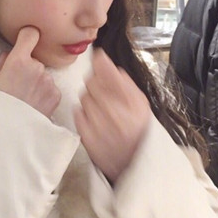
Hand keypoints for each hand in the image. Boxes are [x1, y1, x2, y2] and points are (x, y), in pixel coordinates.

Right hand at [0, 26, 60, 117]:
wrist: (8, 132)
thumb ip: (2, 61)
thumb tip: (10, 53)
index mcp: (18, 60)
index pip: (30, 34)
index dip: (28, 35)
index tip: (27, 38)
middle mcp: (36, 67)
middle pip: (35, 59)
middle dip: (29, 67)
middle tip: (19, 84)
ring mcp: (48, 81)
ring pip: (43, 74)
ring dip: (38, 81)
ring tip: (26, 97)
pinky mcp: (56, 94)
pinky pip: (51, 87)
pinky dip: (44, 93)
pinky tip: (34, 104)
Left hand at [74, 48, 150, 181]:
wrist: (132, 163)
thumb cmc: (136, 129)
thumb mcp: (140, 104)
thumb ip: (124, 82)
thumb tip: (107, 62)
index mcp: (133, 105)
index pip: (111, 75)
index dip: (102, 62)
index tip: (97, 54)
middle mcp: (115, 115)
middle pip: (92, 83)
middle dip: (95, 84)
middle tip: (104, 94)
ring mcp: (99, 127)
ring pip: (83, 96)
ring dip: (89, 98)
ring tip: (101, 110)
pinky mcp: (86, 136)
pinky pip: (77, 112)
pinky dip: (82, 112)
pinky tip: (94, 119)